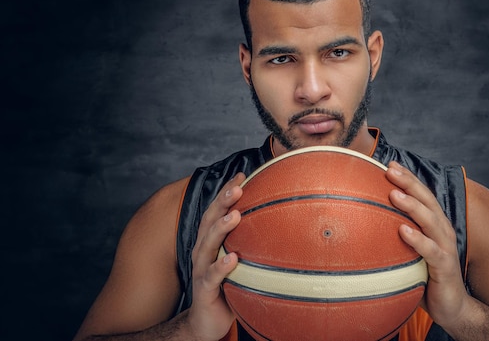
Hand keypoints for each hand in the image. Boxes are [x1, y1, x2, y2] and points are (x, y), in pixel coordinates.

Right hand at [186, 173, 245, 340]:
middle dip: (222, 202)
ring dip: (220, 228)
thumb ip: (249, 243)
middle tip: (237, 187)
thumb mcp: (238, 261)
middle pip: (210, 221)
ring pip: (208, 244)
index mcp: (210, 241)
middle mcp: (202, 251)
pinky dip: (221, 267)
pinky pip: (211, 277)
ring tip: (234, 215)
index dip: (226, 192)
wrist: (206, 321)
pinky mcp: (203, 290)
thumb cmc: (226, 286)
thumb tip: (280, 224)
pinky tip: (232, 259)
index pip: (216, 211)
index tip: (242, 176)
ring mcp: (201, 269)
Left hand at [386, 162, 469, 328]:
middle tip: (390, 170)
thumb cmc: (426, 276)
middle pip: (427, 201)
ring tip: (394, 194)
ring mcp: (445, 248)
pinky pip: (431, 251)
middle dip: (409, 183)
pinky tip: (403, 231)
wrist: (452, 308)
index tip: (390, 164)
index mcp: (434, 225)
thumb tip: (364, 225)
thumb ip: (395, 238)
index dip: (408, 179)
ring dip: (412, 206)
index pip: (422, 196)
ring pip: (430, 221)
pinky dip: (418, 240)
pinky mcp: (445, 267)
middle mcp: (442, 231)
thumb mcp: (409, 252)